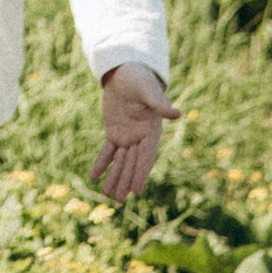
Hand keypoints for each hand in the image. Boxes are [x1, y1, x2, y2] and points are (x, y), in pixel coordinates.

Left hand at [91, 61, 179, 204]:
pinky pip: (107, 151)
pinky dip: (101, 163)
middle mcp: (140, 138)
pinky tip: (93, 176)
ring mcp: (127, 136)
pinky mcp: (114, 132)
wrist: (125, 72)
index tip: (136, 190)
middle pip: (132, 164)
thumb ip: (160, 105)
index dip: (141, 173)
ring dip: (113, 177)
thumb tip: (177, 113)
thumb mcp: (149, 92)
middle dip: (125, 181)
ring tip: (106, 194)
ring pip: (119, 161)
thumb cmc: (140, 79)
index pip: (146, 157)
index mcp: (152, 132)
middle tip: (118, 200)